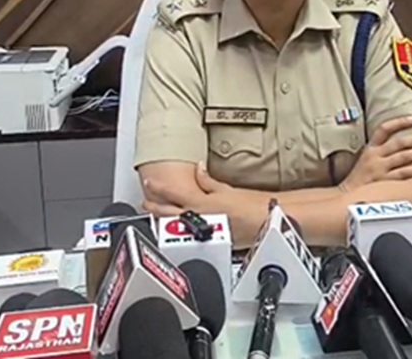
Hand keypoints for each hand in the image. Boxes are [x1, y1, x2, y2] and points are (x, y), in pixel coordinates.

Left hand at [142, 164, 267, 246]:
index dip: (158, 187)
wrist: (265, 222)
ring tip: (155, 216)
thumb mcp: (226, 189)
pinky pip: (187, 235)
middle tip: (146, 201)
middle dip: (154, 207)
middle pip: (167, 213)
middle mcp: (198, 219)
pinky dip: (179, 231)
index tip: (149, 182)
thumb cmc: (252, 206)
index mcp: (201, 203)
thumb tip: (198, 169)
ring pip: (174, 227)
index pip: (172, 193)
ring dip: (163, 220)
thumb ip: (207, 181)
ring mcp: (201, 233)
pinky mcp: (208, 243)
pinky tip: (176, 229)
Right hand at [341, 115, 411, 192]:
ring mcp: (380, 169)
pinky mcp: (384, 182)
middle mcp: (375, 156)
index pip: (384, 129)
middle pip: (399, 143)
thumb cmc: (358, 178)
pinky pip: (404, 173)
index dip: (399, 122)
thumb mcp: (365, 158)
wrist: (346, 196)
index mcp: (370, 148)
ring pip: (404, 157)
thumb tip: (403, 144)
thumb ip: (380, 150)